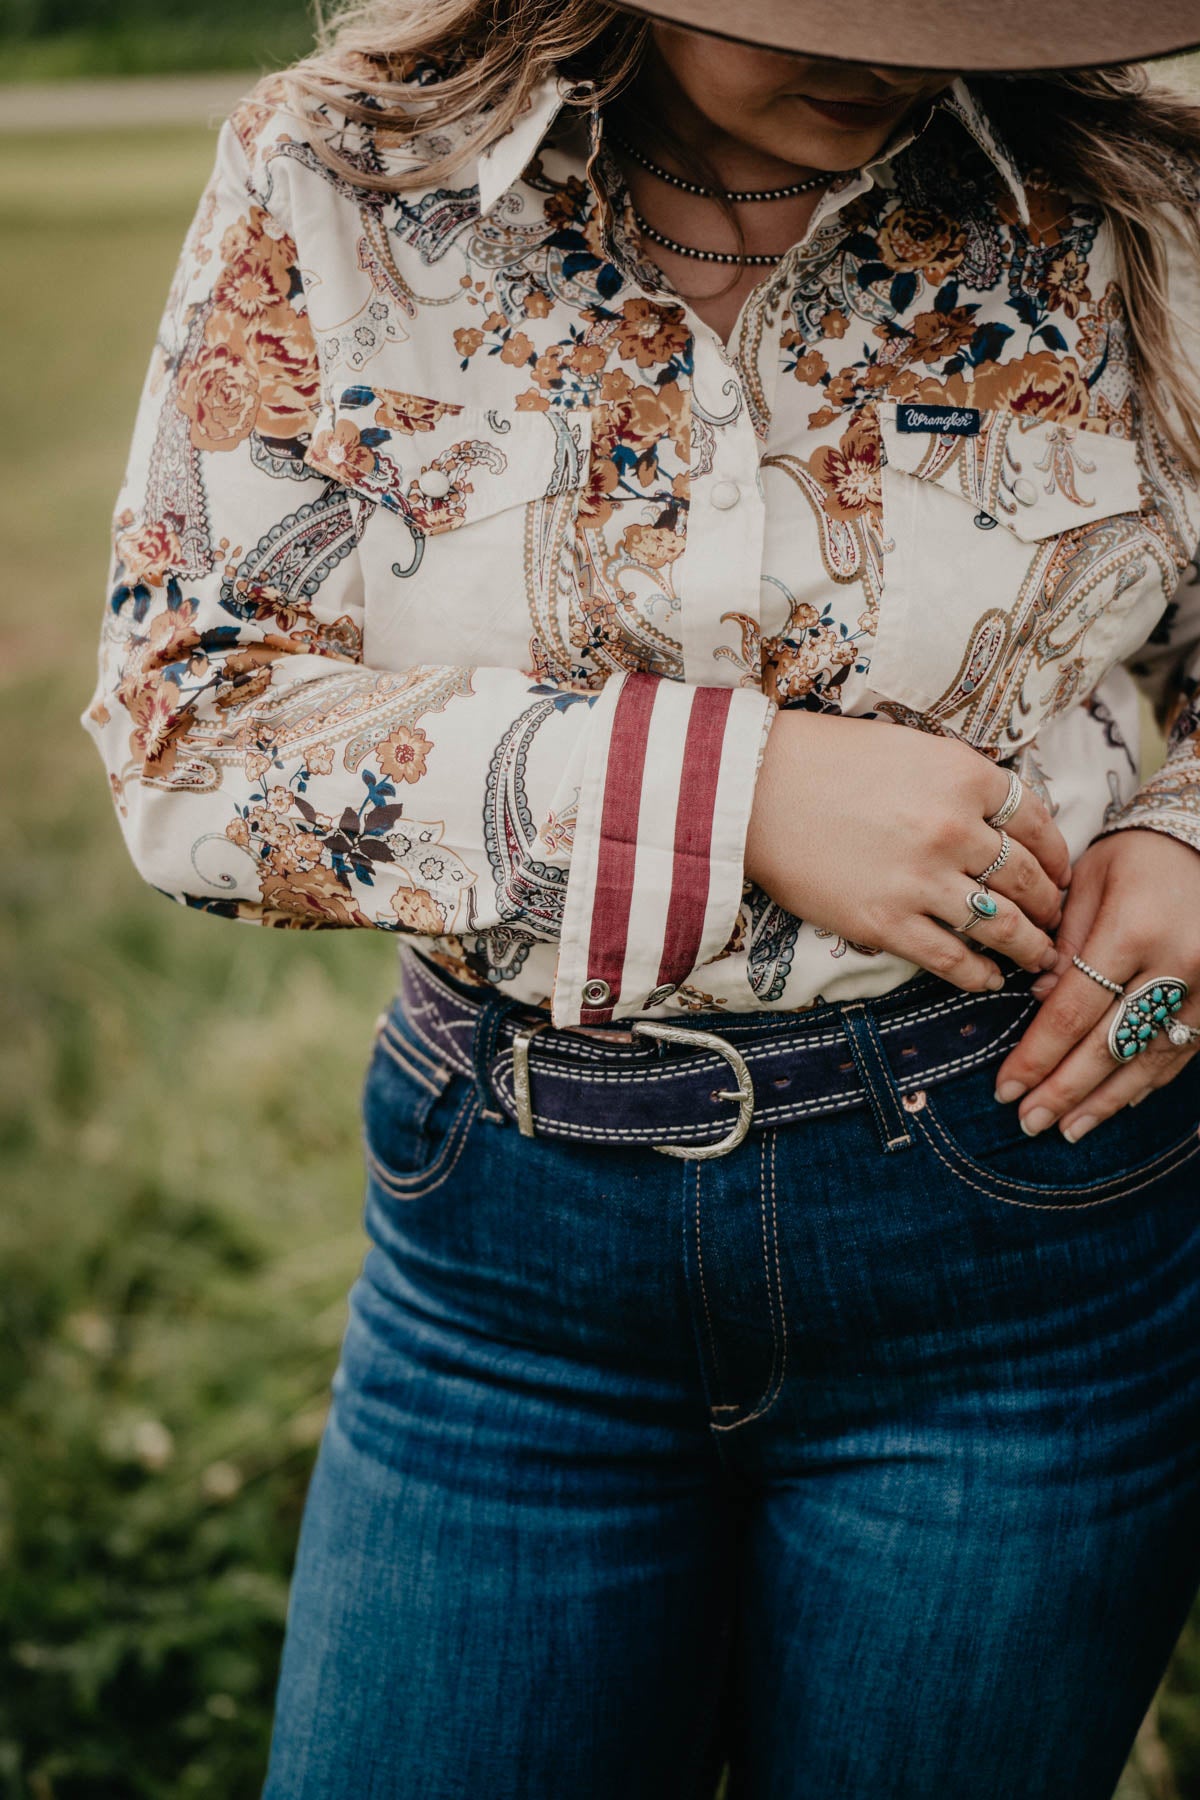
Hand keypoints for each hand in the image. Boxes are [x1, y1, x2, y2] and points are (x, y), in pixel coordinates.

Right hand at [745, 712, 1071, 994]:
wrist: (754, 789)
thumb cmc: (827, 760)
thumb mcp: (912, 748)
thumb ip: (961, 780)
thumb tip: (1002, 818)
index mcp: (966, 777)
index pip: (1038, 824)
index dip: (1057, 856)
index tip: (1060, 873)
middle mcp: (954, 829)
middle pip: (1028, 879)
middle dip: (1050, 907)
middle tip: (1055, 921)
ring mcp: (922, 879)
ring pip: (1002, 926)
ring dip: (1029, 948)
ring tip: (1038, 959)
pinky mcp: (886, 921)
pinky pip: (952, 959)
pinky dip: (978, 974)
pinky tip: (987, 979)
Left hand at [993, 829, 1199, 1139]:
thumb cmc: (1138, 855)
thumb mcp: (1089, 882)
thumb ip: (1064, 943)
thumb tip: (1040, 1001)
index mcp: (1133, 932)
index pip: (1073, 1012)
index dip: (1036, 1056)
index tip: (1005, 1088)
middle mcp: (1177, 966)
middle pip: (1110, 1046)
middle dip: (1064, 1090)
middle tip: (1028, 1122)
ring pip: (1150, 1060)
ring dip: (1106, 1100)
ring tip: (1068, 1129)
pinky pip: (1182, 1052)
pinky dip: (1147, 1081)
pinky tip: (1118, 1103)